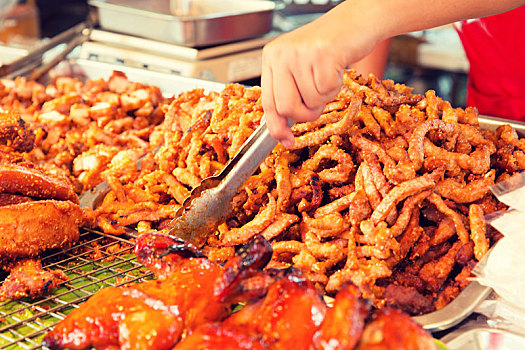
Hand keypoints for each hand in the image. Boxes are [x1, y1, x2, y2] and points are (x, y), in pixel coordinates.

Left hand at [261, 0, 380, 147]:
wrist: (355, 22)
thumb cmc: (328, 49)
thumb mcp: (298, 69)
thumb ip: (286, 94)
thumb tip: (280, 131)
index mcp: (271, 58)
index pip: (268, 102)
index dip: (276, 127)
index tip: (286, 141)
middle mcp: (281, 54)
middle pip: (286, 108)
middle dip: (306, 114)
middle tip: (317, 102)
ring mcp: (301, 53)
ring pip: (310, 102)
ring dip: (325, 97)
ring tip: (328, 75)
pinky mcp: (323, 53)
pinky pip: (327, 91)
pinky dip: (336, 87)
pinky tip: (336, 69)